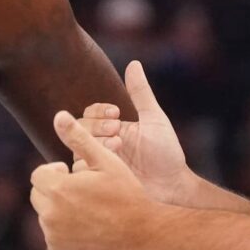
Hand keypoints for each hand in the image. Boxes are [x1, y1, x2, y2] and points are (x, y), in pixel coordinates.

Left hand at [30, 110, 156, 249]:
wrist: (144, 235)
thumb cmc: (127, 194)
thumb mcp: (106, 161)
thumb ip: (79, 138)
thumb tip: (59, 115)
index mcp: (58, 188)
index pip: (39, 174)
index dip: (56, 172)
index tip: (73, 174)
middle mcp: (50, 214)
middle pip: (38, 195)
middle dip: (55, 190)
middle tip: (82, 192)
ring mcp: (53, 236)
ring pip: (46, 216)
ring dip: (59, 211)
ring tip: (88, 210)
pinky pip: (52, 237)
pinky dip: (64, 232)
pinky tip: (88, 228)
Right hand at [76, 60, 193, 204]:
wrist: (172, 187)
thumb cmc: (165, 153)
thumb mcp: (154, 119)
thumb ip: (141, 93)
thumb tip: (133, 63)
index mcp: (112, 128)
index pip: (89, 112)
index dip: (99, 111)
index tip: (117, 113)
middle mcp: (101, 144)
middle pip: (79, 128)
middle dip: (97, 126)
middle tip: (118, 129)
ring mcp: (98, 163)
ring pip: (78, 148)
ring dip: (96, 143)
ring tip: (118, 146)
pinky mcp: (96, 183)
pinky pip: (80, 172)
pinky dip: (91, 164)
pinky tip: (110, 163)